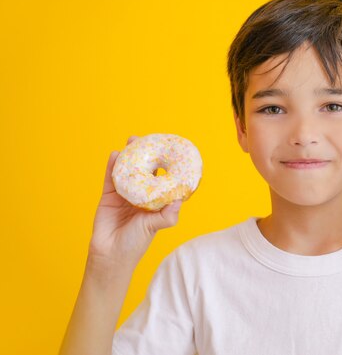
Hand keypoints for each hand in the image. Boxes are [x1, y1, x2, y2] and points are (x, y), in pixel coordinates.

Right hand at [88, 136, 182, 270]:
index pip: (163, 180)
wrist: (110, 255)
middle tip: (147, 140)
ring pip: (127, 171)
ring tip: (131, 141)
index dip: (166, 166)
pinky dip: (112, 166)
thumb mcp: (155, 227)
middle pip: (145, 170)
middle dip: (146, 155)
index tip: (169, 150)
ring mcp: (124, 195)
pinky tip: (115, 154)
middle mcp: (141, 196)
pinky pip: (111, 178)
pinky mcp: (108, 196)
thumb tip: (179, 200)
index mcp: (155, 202)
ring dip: (129, 156)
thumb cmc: (136, 243)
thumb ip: (167, 216)